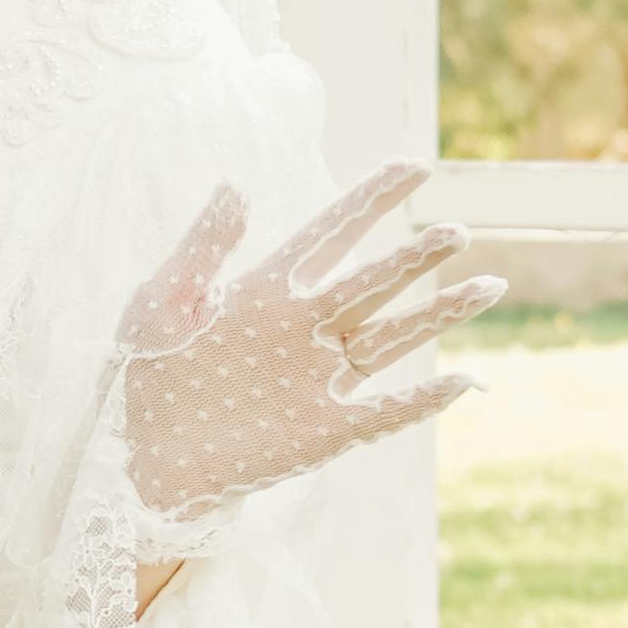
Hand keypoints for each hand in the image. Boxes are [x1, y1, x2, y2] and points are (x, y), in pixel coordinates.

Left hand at [115, 173, 496, 534]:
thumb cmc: (144, 378)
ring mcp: (317, 380)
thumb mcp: (159, 302)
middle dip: (416, 256)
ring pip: (393, 337)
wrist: (138, 459)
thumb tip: (237, 185)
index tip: (415, 168)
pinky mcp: (324, 432)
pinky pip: (384, 412)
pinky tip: (461, 381)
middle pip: (374, 282)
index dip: (372, 202)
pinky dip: (423, 401)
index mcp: (266, 291)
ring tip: (488, 284)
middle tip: (457, 230)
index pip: (330, 235)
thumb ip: (203, 246)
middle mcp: (303, 329)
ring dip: (439, 314)